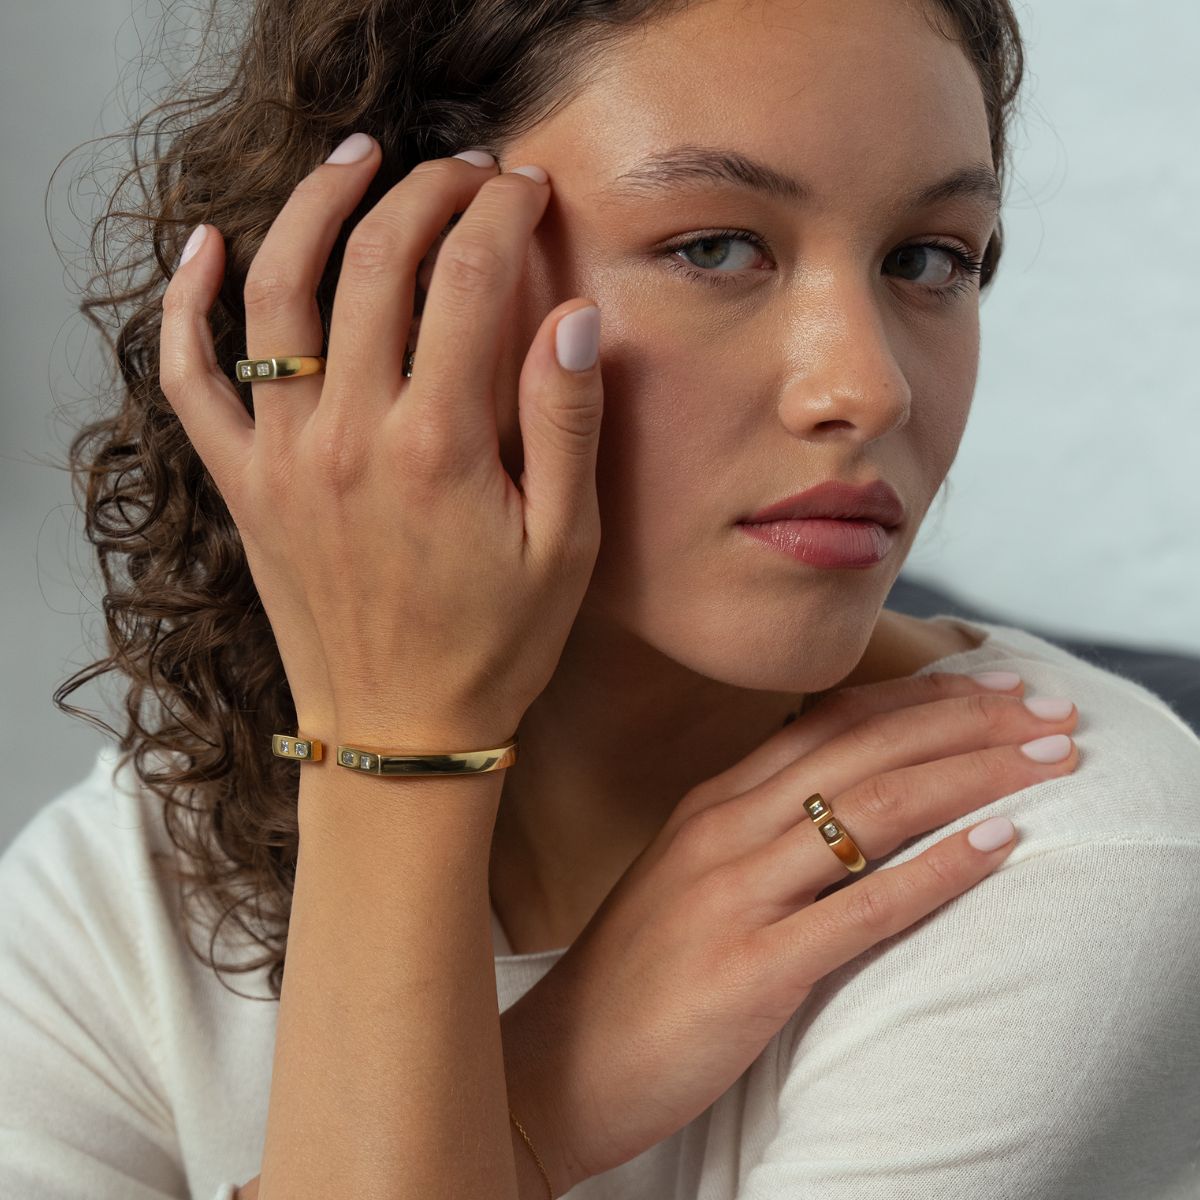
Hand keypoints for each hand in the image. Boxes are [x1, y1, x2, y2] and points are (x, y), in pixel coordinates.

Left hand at [159, 138, 603, 742]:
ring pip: (278, 293)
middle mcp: (350, 436)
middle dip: (425, 191)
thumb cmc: (493, 645)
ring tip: (354, 159)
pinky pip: (192, 380)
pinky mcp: (244, 484)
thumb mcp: (567, 547)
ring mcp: (285, 456)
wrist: (399, 731)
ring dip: (313, 208)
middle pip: (376, 262)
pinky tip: (204, 248)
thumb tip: (574, 316)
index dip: (501, 214)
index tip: (525, 190)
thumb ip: (568, 426)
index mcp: (439, 447)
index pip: (469, 279)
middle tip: (461, 169)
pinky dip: (185, 306)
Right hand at [499, 671, 1080, 1191]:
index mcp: (712, 800)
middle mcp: (724, 827)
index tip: (996, 685)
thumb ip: (761, 826)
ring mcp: (734, 892)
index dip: (921, 698)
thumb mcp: (694, 871)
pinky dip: (938, 871)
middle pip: (865, 749)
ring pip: (873, 810)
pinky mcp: (752, 966)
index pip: (832, 722)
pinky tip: (1001, 844)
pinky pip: (862, 907)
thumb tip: (850, 797)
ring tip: (1051, 760)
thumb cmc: (640, 970)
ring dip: (974, 775)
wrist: (564, 1059)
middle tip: (1051, 710)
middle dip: (969, 720)